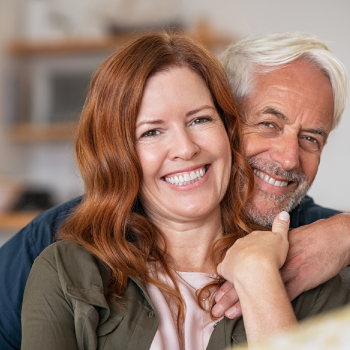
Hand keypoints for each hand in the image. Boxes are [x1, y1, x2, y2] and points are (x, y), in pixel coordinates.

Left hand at [212, 213, 349, 318]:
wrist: (328, 237)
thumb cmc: (306, 237)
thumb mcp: (282, 238)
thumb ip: (266, 243)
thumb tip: (256, 251)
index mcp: (265, 249)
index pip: (241, 266)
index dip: (228, 280)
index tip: (216, 293)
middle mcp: (271, 259)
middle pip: (244, 278)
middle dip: (228, 294)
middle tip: (215, 307)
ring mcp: (283, 269)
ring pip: (258, 287)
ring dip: (241, 302)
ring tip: (226, 313)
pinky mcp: (298, 280)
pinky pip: (277, 294)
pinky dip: (265, 305)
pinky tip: (255, 314)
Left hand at [217, 211, 289, 285]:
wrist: (255, 268)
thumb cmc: (271, 254)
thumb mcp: (281, 238)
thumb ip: (281, 226)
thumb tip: (283, 213)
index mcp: (253, 237)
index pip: (255, 239)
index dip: (259, 247)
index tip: (264, 253)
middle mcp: (239, 243)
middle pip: (242, 248)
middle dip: (247, 254)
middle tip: (255, 264)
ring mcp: (230, 254)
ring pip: (233, 257)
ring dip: (237, 263)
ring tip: (246, 272)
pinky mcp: (224, 267)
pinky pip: (224, 269)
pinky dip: (227, 273)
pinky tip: (232, 278)